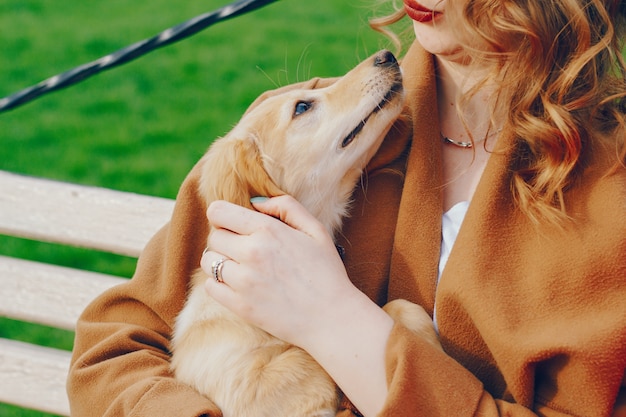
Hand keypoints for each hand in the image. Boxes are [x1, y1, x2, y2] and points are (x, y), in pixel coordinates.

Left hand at [201, 195, 357, 346]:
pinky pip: (210, 287)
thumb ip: (286, 207)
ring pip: (209, 261)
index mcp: (268, 230)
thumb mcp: (315, 230)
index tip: (234, 225)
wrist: (332, 318)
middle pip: (214, 236)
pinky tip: (238, 285)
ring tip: (240, 267)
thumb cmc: (327, 272)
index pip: (218, 212)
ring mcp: (243, 281)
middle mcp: (251, 252)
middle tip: (244, 249)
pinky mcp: (240, 305)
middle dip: (225, 239)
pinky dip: (219, 284)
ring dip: (220, 261)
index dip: (223, 216)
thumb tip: (254, 203)